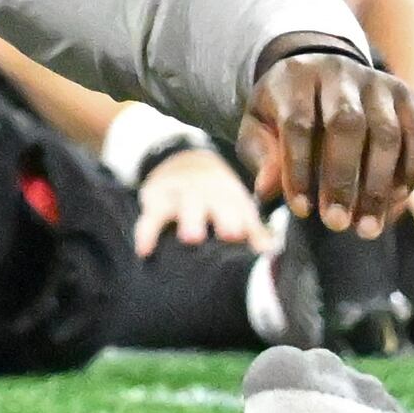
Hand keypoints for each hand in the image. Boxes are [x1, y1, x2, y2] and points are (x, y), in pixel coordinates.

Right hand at [133, 144, 263, 255]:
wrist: (182, 159)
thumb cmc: (214, 195)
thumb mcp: (235, 206)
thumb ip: (252, 231)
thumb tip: (269, 253)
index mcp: (230, 194)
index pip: (241, 208)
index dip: (249, 223)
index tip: (254, 239)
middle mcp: (207, 191)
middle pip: (215, 200)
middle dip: (223, 214)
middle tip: (231, 234)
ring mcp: (179, 192)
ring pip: (184, 203)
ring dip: (189, 218)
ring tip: (192, 238)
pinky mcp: (154, 198)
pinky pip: (148, 216)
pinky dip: (146, 232)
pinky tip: (144, 250)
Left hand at [237, 43, 413, 239]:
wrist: (320, 72)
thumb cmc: (284, 110)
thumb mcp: (258, 126)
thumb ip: (261, 155)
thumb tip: (267, 190)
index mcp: (295, 77)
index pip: (298, 123)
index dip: (300, 169)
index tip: (300, 210)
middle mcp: (339, 73)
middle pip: (347, 124)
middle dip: (343, 179)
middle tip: (336, 223)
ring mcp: (376, 82)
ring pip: (386, 132)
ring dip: (378, 186)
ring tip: (367, 227)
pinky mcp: (404, 94)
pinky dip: (410, 170)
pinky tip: (395, 202)